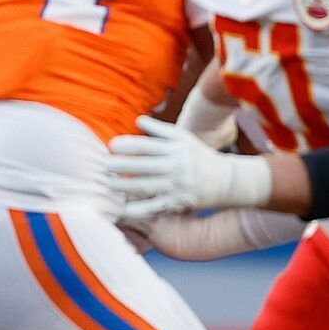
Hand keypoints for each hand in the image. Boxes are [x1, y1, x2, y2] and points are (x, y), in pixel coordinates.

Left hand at [104, 116, 272, 220]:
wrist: (227, 180)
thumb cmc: (198, 155)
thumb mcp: (183, 138)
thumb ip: (159, 130)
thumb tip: (137, 121)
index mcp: (175, 148)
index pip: (147, 145)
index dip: (127, 145)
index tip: (111, 146)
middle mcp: (176, 165)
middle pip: (142, 166)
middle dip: (120, 165)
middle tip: (101, 166)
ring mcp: (177, 185)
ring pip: (145, 186)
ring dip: (123, 186)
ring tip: (107, 184)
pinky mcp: (178, 202)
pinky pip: (155, 206)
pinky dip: (138, 209)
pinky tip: (123, 209)